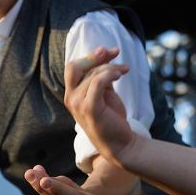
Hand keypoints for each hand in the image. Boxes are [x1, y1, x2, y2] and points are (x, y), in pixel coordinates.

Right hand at [63, 47, 135, 165]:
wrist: (120, 143)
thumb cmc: (112, 119)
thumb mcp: (105, 93)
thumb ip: (100, 76)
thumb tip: (105, 55)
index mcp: (72, 94)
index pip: (73, 67)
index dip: (90, 56)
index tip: (109, 51)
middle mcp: (70, 98)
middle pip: (74, 67)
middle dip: (93, 56)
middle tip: (114, 52)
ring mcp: (78, 104)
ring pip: (92, 74)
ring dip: (111, 68)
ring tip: (124, 70)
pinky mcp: (89, 109)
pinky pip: (97, 82)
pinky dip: (110, 74)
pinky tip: (120, 74)